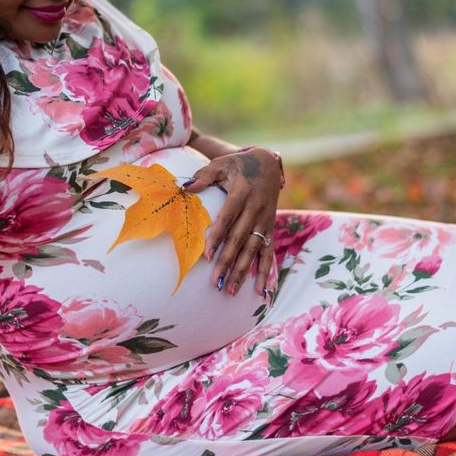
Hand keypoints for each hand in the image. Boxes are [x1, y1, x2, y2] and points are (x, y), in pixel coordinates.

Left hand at [182, 146, 280, 296]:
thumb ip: (204, 175)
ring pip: (253, 249)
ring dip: (243, 272)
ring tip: (230, 290)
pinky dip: (265, 272)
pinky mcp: (270, 228)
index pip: (228, 218)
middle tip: (215, 282)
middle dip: (228, 262)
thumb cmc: (239, 165)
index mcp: (242, 193)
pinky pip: (268, 252)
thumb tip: (185, 187)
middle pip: (240, 239)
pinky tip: (260, 291)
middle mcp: (256, 209)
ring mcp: (265, 220)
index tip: (206, 255)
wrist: (268, 164)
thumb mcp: (222, 164)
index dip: (217, 236)